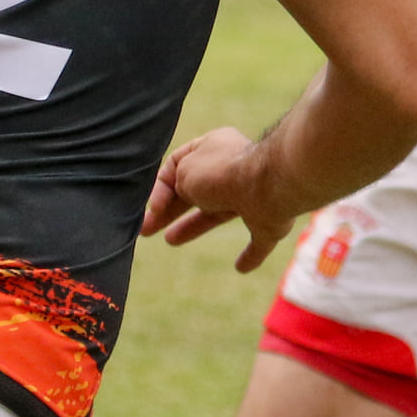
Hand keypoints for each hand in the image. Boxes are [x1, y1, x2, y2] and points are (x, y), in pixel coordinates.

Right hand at [142, 127, 294, 271]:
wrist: (269, 185)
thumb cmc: (222, 173)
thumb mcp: (184, 172)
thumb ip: (176, 182)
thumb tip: (183, 194)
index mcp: (213, 149)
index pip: (178, 165)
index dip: (160, 189)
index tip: (152, 210)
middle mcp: (233, 170)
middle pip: (196, 192)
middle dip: (170, 211)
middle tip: (146, 230)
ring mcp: (254, 196)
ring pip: (220, 214)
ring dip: (195, 226)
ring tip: (170, 240)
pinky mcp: (271, 222)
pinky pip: (260, 241)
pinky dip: (251, 254)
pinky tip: (241, 267)